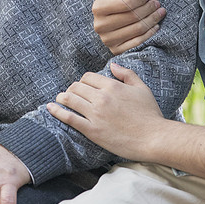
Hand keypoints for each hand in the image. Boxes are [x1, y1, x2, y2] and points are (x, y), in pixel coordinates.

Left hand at [49, 63, 167, 161]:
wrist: (154, 138)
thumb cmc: (150, 114)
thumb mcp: (141, 89)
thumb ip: (126, 74)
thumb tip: (112, 65)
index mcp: (112, 86)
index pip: (87, 77)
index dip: (83, 81)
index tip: (83, 87)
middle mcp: (101, 98)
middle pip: (76, 87)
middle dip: (72, 89)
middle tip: (71, 94)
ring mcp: (95, 115)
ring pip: (70, 99)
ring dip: (62, 98)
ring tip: (60, 99)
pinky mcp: (92, 131)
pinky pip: (69, 118)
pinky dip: (57, 111)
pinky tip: (51, 108)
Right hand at [92, 0, 165, 53]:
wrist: (109, 19)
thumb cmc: (116, 0)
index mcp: (98, 7)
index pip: (126, 3)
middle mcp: (100, 25)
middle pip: (133, 16)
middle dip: (149, 9)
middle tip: (157, 4)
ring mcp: (107, 40)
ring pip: (138, 29)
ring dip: (153, 20)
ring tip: (159, 12)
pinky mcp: (116, 50)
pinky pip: (138, 42)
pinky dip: (150, 33)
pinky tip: (155, 26)